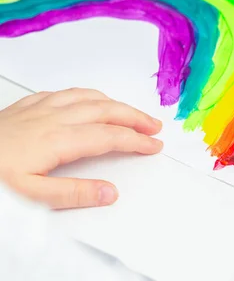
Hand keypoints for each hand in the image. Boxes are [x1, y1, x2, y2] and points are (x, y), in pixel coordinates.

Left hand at [0, 88, 162, 209]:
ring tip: (129, 111)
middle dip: (134, 117)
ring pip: (87, 96)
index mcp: (59, 138)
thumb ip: (71, 194)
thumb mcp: (28, 195)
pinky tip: (86, 99)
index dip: (136, 140)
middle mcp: (53, 117)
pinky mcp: (25, 105)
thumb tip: (109, 192)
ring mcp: (39, 108)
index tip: (153, 146)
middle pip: (106, 110)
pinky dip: (86, 94)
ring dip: (114, 103)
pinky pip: (64, 92)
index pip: (110, 136)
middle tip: (154, 126)